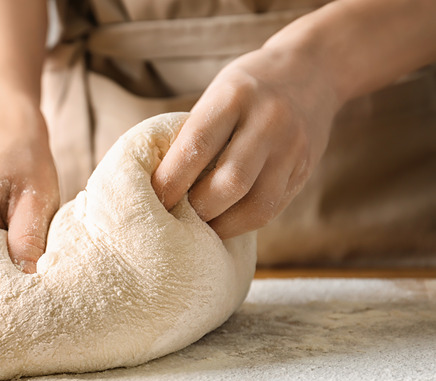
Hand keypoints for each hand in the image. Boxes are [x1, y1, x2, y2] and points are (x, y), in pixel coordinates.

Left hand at [152, 45, 340, 238]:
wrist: (311, 69)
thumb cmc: (245, 89)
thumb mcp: (217, 95)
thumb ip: (194, 134)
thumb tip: (158, 184)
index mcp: (234, 96)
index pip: (196, 146)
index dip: (170, 181)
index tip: (152, 199)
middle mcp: (268, 121)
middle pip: (230, 182)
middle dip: (196, 208)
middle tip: (173, 218)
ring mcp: (292, 148)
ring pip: (256, 204)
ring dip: (221, 225)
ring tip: (197, 229)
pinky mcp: (305, 169)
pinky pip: (272, 208)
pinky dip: (242, 223)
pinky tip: (222, 224)